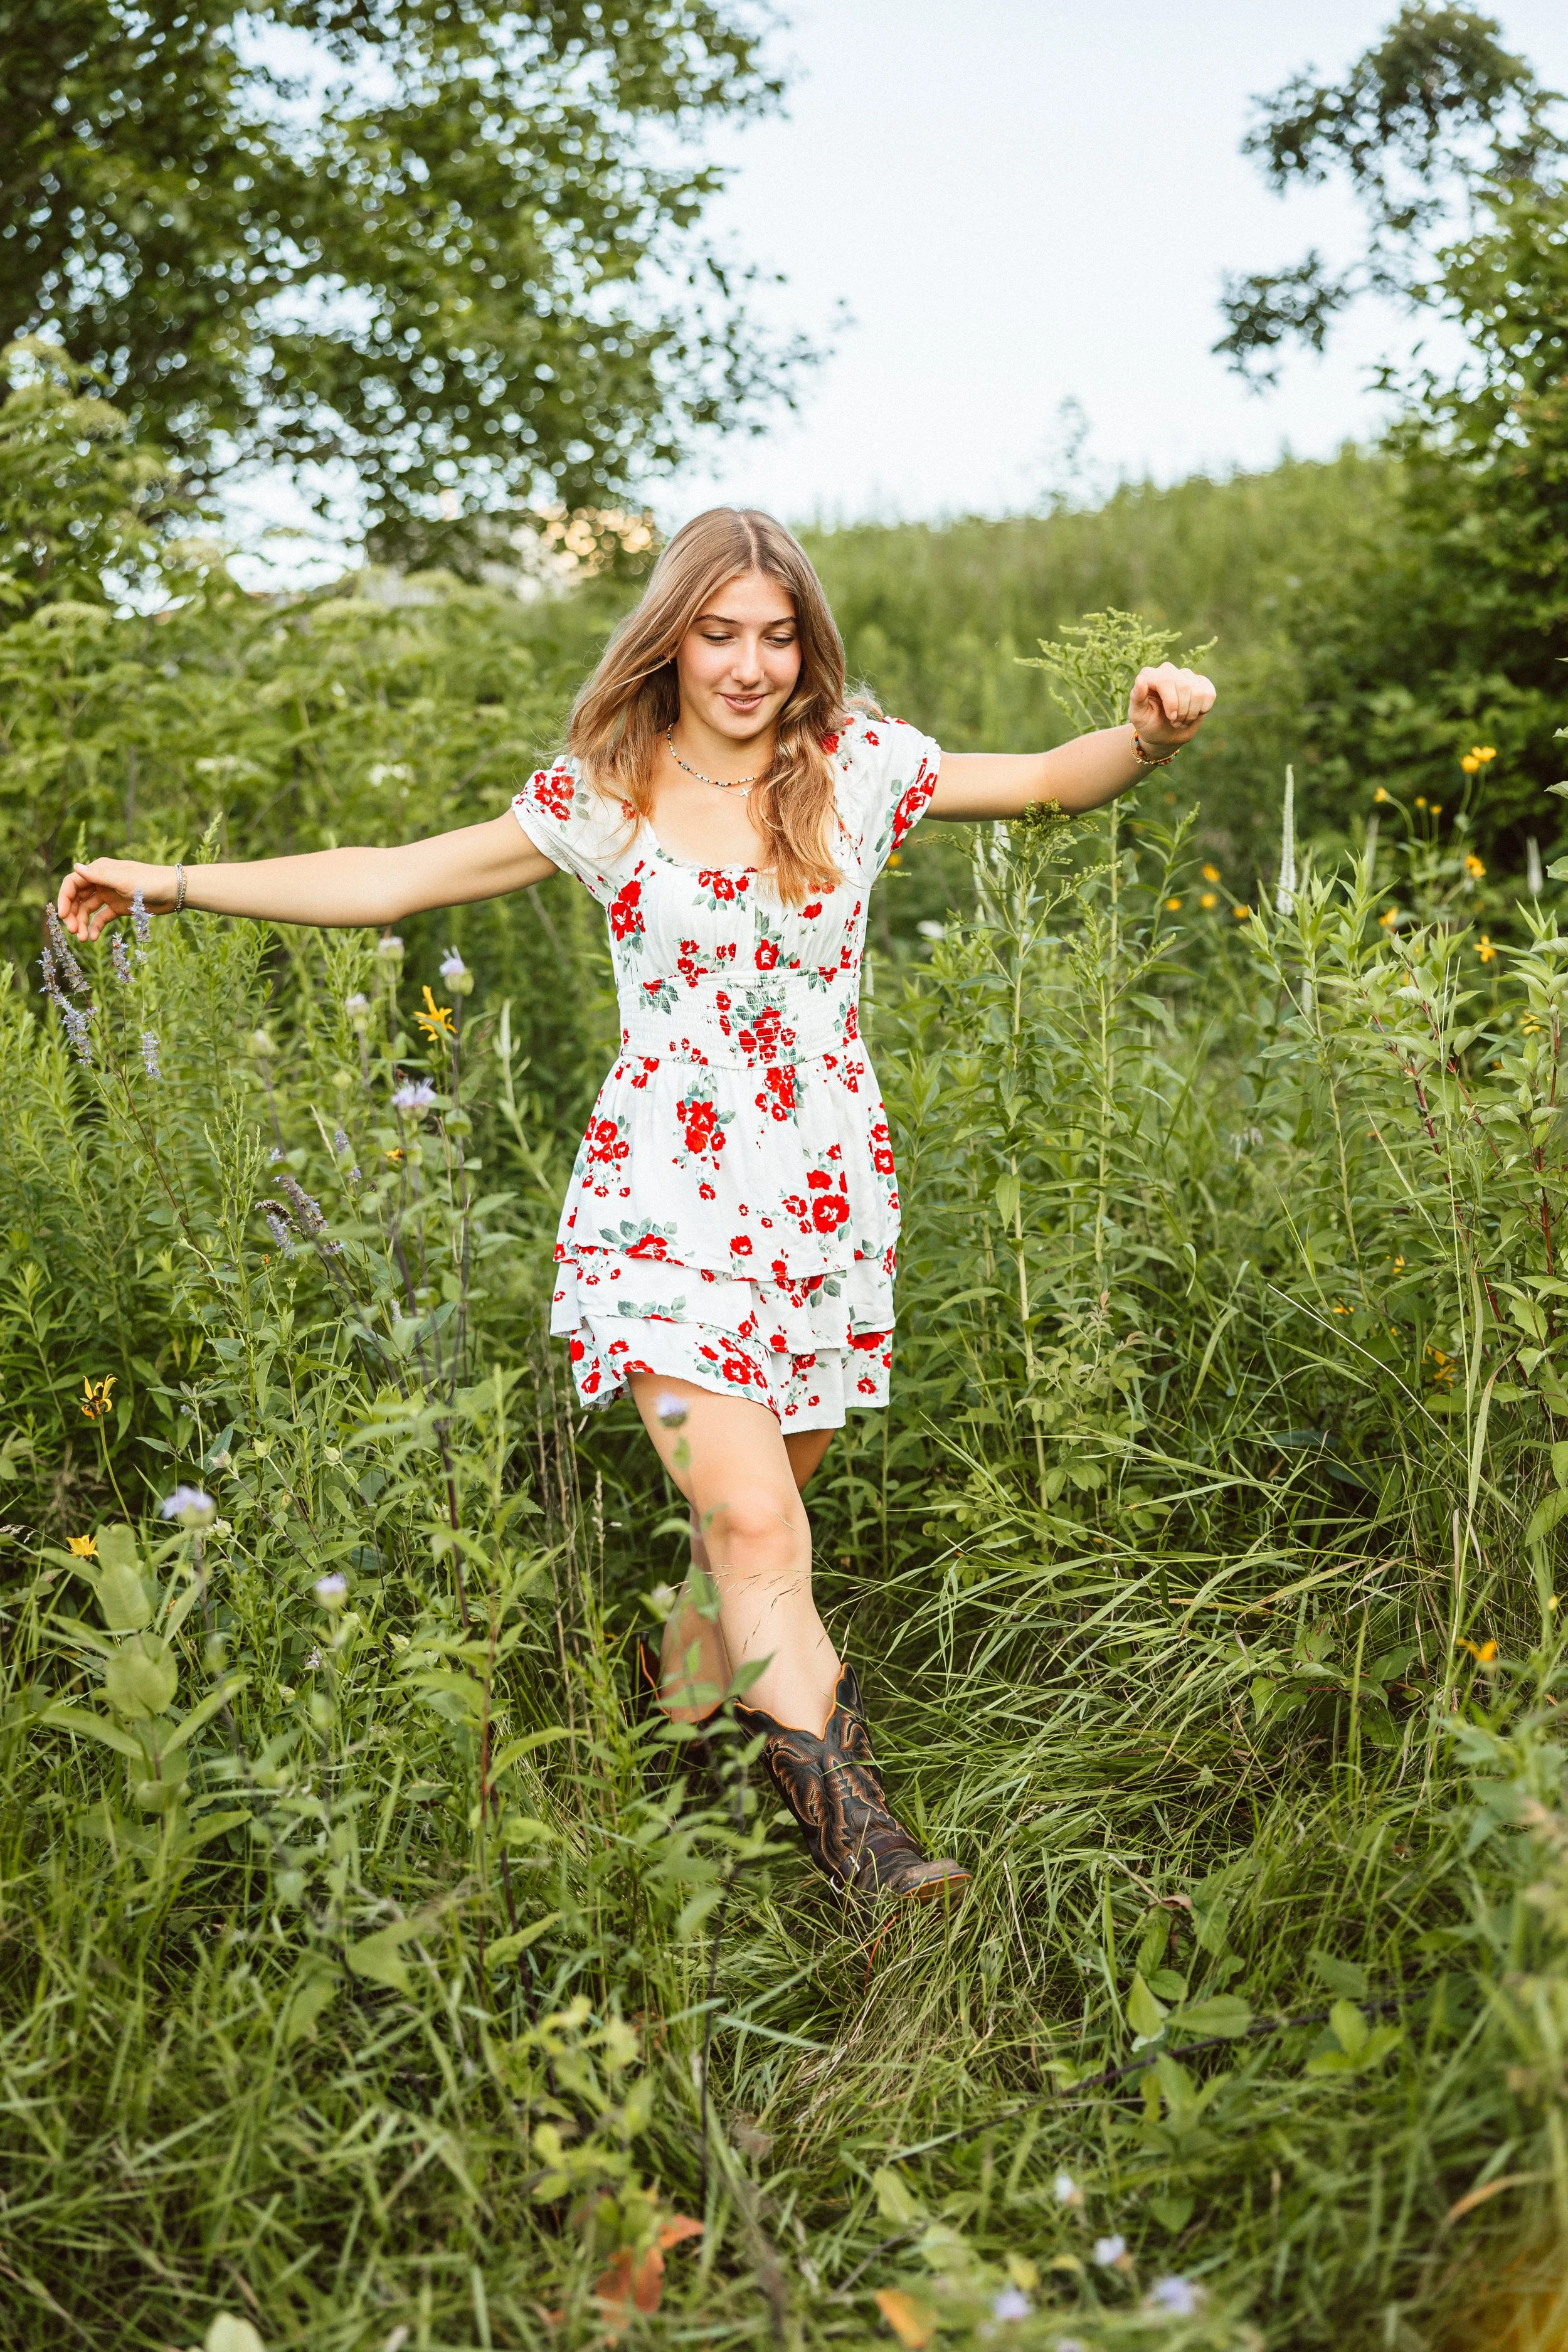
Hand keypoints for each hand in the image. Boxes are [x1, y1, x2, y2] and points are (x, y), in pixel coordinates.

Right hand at [57, 858, 173, 941]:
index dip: (64, 899)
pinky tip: (93, 938)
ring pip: (88, 910)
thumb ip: (99, 876)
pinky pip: (101, 918)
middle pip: (77, 898)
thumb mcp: (123, 880)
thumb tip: (75, 867)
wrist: (175, 892)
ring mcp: (109, 895)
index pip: (73, 883)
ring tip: (82, 939)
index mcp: (99, 870)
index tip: (62, 916)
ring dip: (82, 923)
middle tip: (73, 931)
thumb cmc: (150, 881)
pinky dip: (95, 927)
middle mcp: (101, 881)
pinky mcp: (118, 907)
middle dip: (72, 914)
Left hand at [1129, 663, 1216, 750]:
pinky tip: (1195, 714)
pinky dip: (1203, 709)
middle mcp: (1167, 670)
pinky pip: (1209, 693)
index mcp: (1149, 675)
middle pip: (1185, 686)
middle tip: (1175, 723)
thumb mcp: (1138, 716)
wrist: (1164, 734)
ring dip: (1192, 713)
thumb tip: (1140, 679)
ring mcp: (1185, 674)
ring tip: (1182, 721)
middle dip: (1183, 711)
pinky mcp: (1200, 682)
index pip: (1167, 681)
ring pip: (1198, 691)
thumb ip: (1137, 698)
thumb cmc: (1148, 724)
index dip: (1172, 702)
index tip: (1171, 718)